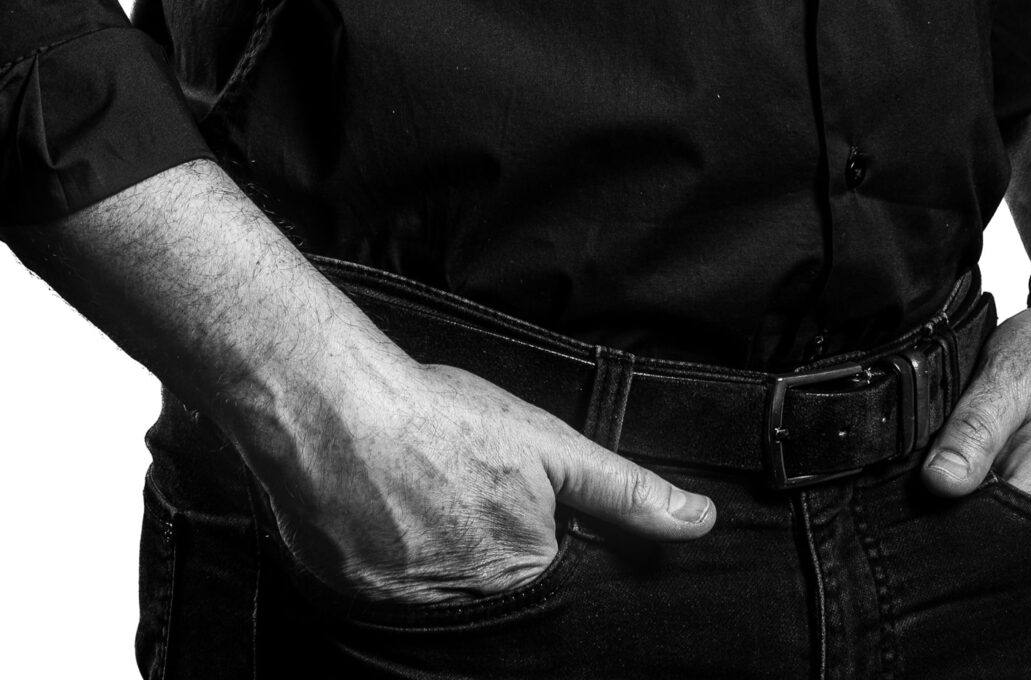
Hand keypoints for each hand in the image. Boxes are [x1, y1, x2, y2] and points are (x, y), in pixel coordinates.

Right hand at [260, 346, 715, 608]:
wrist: (332, 411)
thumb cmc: (439, 420)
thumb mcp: (549, 445)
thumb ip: (623, 489)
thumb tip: (698, 522)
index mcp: (524, 583)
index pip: (559, 600)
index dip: (550, 563)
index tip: (527, 528)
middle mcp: (470, 618)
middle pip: (504, 609)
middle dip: (499, 570)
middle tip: (469, 508)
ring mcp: (407, 618)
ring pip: (449, 608)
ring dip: (448, 572)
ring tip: (432, 510)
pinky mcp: (354, 608)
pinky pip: (392, 605)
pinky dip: (398, 572)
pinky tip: (392, 524)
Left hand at [921, 288, 1030, 517]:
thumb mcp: (1009, 375)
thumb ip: (974, 431)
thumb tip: (939, 482)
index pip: (978, 533)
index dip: (943, 506)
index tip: (924, 472)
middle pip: (993, 529)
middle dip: (962, 495)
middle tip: (955, 444)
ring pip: (1007, 512)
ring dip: (983, 484)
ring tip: (982, 439)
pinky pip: (1027, 497)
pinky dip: (1004, 475)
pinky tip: (1000, 443)